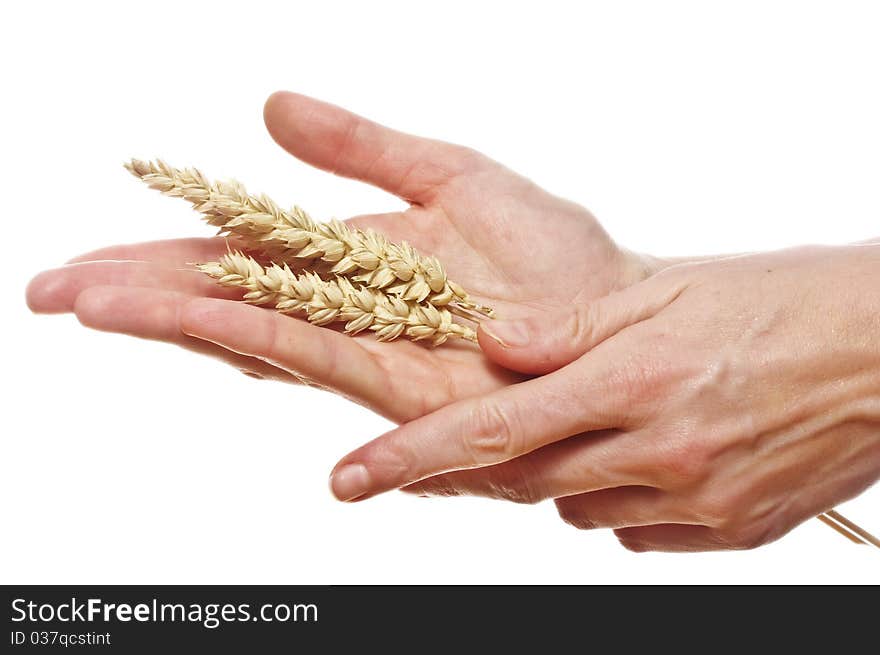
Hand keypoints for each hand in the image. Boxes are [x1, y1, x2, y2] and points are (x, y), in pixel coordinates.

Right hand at [27, 91, 663, 422]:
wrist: (619, 320)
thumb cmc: (556, 258)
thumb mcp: (452, 176)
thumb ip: (363, 147)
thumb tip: (270, 107)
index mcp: (353, 265)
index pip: (243, 254)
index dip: (169, 248)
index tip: (99, 245)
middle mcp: (350, 317)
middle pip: (228, 303)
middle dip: (141, 293)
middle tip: (52, 287)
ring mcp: (371, 358)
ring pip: (252, 334)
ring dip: (172, 318)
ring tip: (92, 301)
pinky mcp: (401, 393)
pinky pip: (314, 358)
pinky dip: (250, 337)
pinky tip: (193, 322)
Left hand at [332, 245, 879, 550]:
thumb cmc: (776, 305)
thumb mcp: (664, 295)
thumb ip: (567, 325)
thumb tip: (491, 343)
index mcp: (633, 381)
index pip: (493, 430)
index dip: (411, 457)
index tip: (349, 478)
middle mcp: (660, 452)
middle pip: (528, 480)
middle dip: (493, 465)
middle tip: (497, 432)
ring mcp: (697, 502)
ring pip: (581, 510)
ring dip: (569, 475)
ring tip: (610, 422)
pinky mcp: (729, 534)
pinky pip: (637, 533)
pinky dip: (622, 500)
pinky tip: (654, 456)